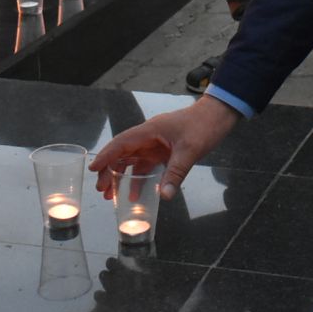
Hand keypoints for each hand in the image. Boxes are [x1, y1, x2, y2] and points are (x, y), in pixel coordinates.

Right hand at [91, 94, 241, 199]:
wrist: (219, 115)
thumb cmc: (203, 126)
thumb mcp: (190, 150)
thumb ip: (176, 173)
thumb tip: (164, 196)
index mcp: (149, 131)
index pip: (121, 143)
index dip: (106, 156)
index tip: (93, 170)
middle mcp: (149, 136)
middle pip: (122, 153)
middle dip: (109, 171)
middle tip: (101, 189)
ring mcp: (156, 143)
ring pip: (133, 161)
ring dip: (122, 176)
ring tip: (111, 195)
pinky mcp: (165, 150)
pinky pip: (147, 165)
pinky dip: (140, 178)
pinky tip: (136, 193)